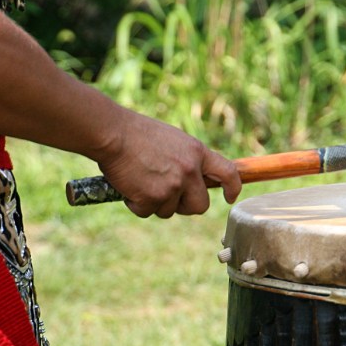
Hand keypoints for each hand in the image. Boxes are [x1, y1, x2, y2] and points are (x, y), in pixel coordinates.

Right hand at [96, 112, 240, 218]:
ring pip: (169, 211)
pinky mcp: (152, 198)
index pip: (228, 173)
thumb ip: (186, 159)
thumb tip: (192, 180)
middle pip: (200, 205)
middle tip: (167, 197)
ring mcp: (172, 186)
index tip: (229, 197)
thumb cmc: (136, 133)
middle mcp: (189, 170)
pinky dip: (136, 204)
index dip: (232, 187)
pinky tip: (128, 185)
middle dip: (185, 206)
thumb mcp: (172, 140)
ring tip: (140, 180)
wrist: (113, 134)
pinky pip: (147, 212)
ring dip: (154, 202)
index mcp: (197, 152)